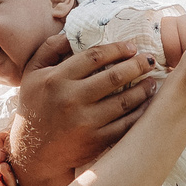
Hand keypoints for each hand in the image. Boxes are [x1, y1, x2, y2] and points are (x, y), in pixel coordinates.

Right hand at [7, 36, 155, 185]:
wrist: (33, 152)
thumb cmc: (34, 107)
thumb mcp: (32, 74)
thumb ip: (50, 49)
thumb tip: (73, 33)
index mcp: (56, 79)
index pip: (95, 56)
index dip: (117, 49)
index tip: (132, 47)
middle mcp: (71, 99)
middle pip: (114, 77)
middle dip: (138, 65)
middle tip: (150, 60)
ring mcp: (85, 123)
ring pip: (124, 101)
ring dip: (144, 89)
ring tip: (152, 81)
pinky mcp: (96, 142)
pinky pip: (126, 125)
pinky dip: (141, 113)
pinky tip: (148, 104)